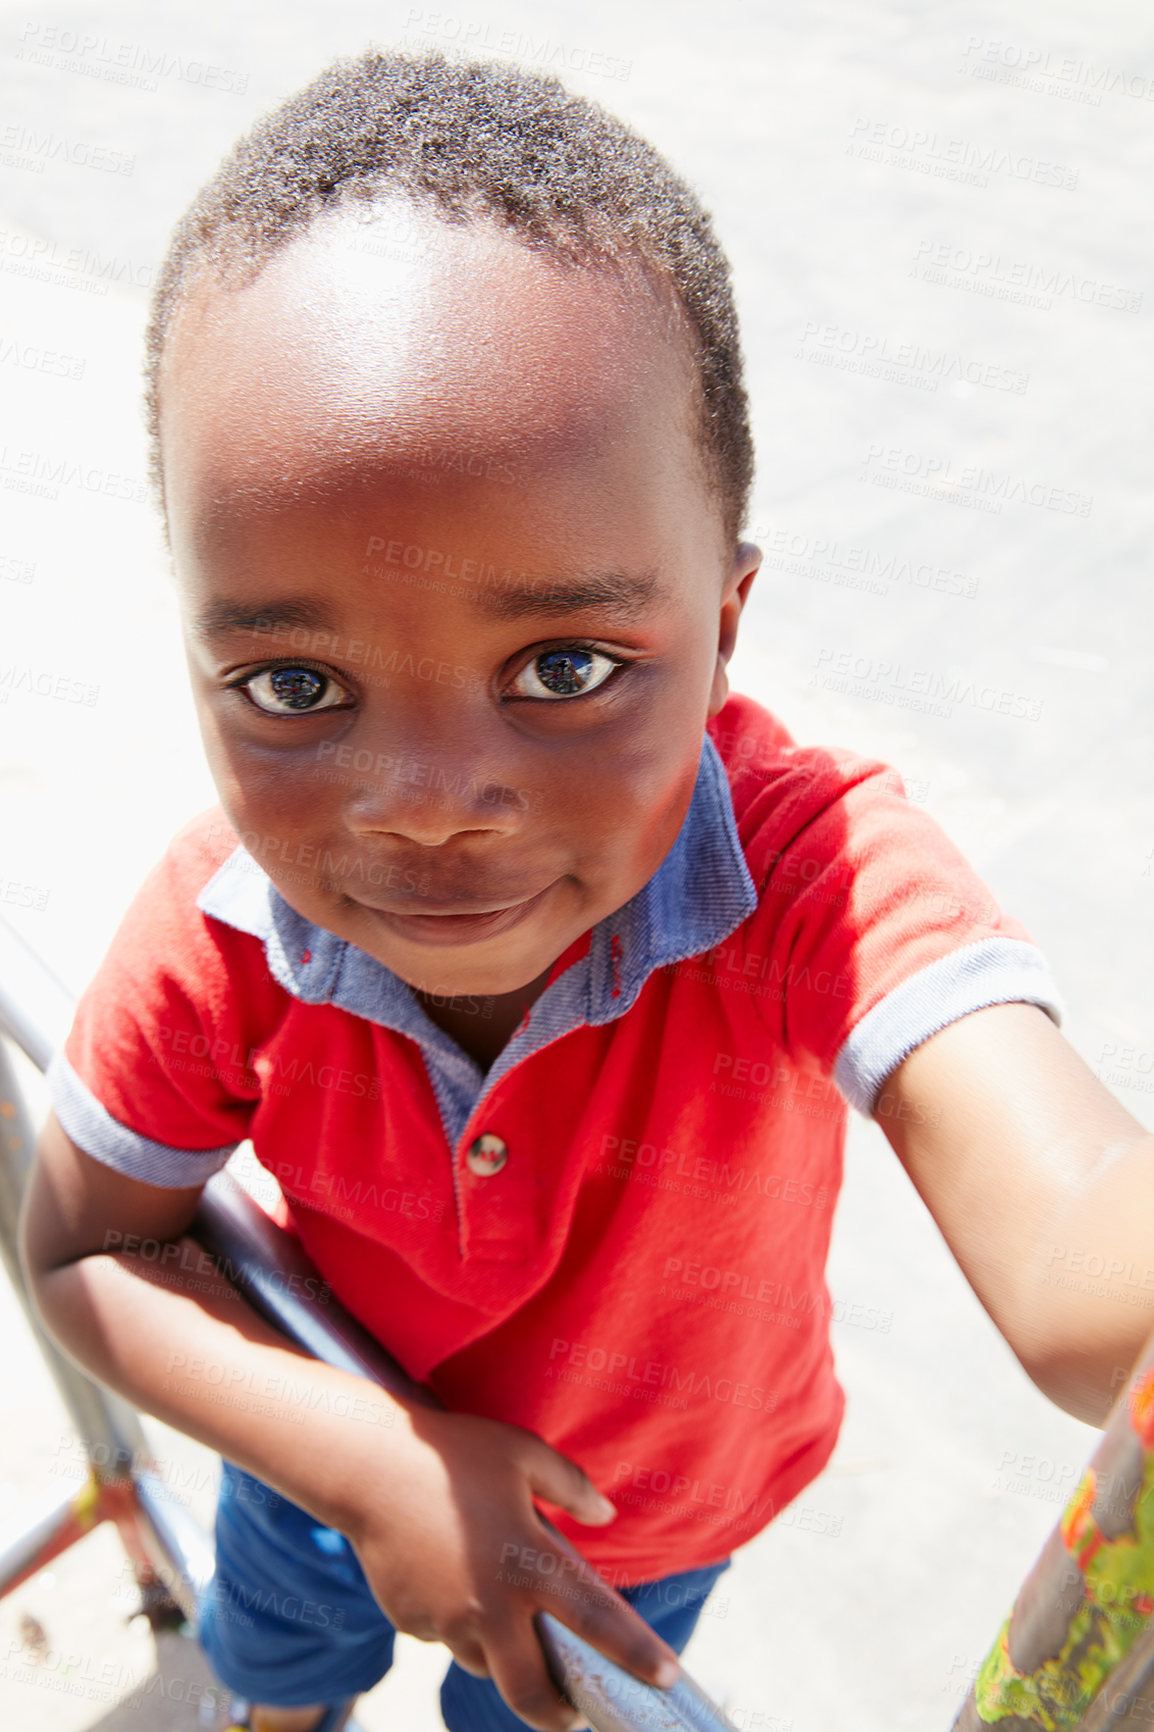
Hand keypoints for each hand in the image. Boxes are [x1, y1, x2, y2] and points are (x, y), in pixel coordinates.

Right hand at [342, 1409, 679, 1730]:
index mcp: (529, 1564)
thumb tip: (605, 1513)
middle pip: (530, 1694)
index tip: (667, 1679)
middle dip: (558, 1715)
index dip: (637, 1655)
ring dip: (504, 1656)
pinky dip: (459, 1621)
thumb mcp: (523, 1454)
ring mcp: (446, 1621)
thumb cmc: (456, 1454)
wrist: (369, 1465)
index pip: (597, 1623)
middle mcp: (490, 1606)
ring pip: (486, 1663)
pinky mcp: (411, 1623)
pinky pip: (446, 1636)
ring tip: (506, 1615)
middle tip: (573, 1711)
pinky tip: (450, 1577)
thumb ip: (571, 1487)